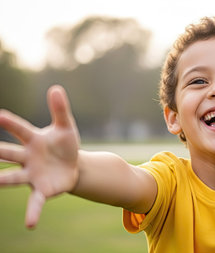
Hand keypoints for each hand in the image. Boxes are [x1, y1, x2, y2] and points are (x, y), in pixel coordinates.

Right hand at [0, 85, 79, 228]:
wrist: (74, 166)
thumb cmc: (65, 145)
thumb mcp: (66, 127)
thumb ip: (60, 109)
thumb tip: (55, 88)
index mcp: (33, 140)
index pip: (20, 129)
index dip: (9, 122)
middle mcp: (27, 157)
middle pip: (8, 153)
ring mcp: (32, 175)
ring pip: (12, 177)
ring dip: (1, 179)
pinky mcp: (42, 190)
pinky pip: (35, 202)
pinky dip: (32, 213)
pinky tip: (31, 225)